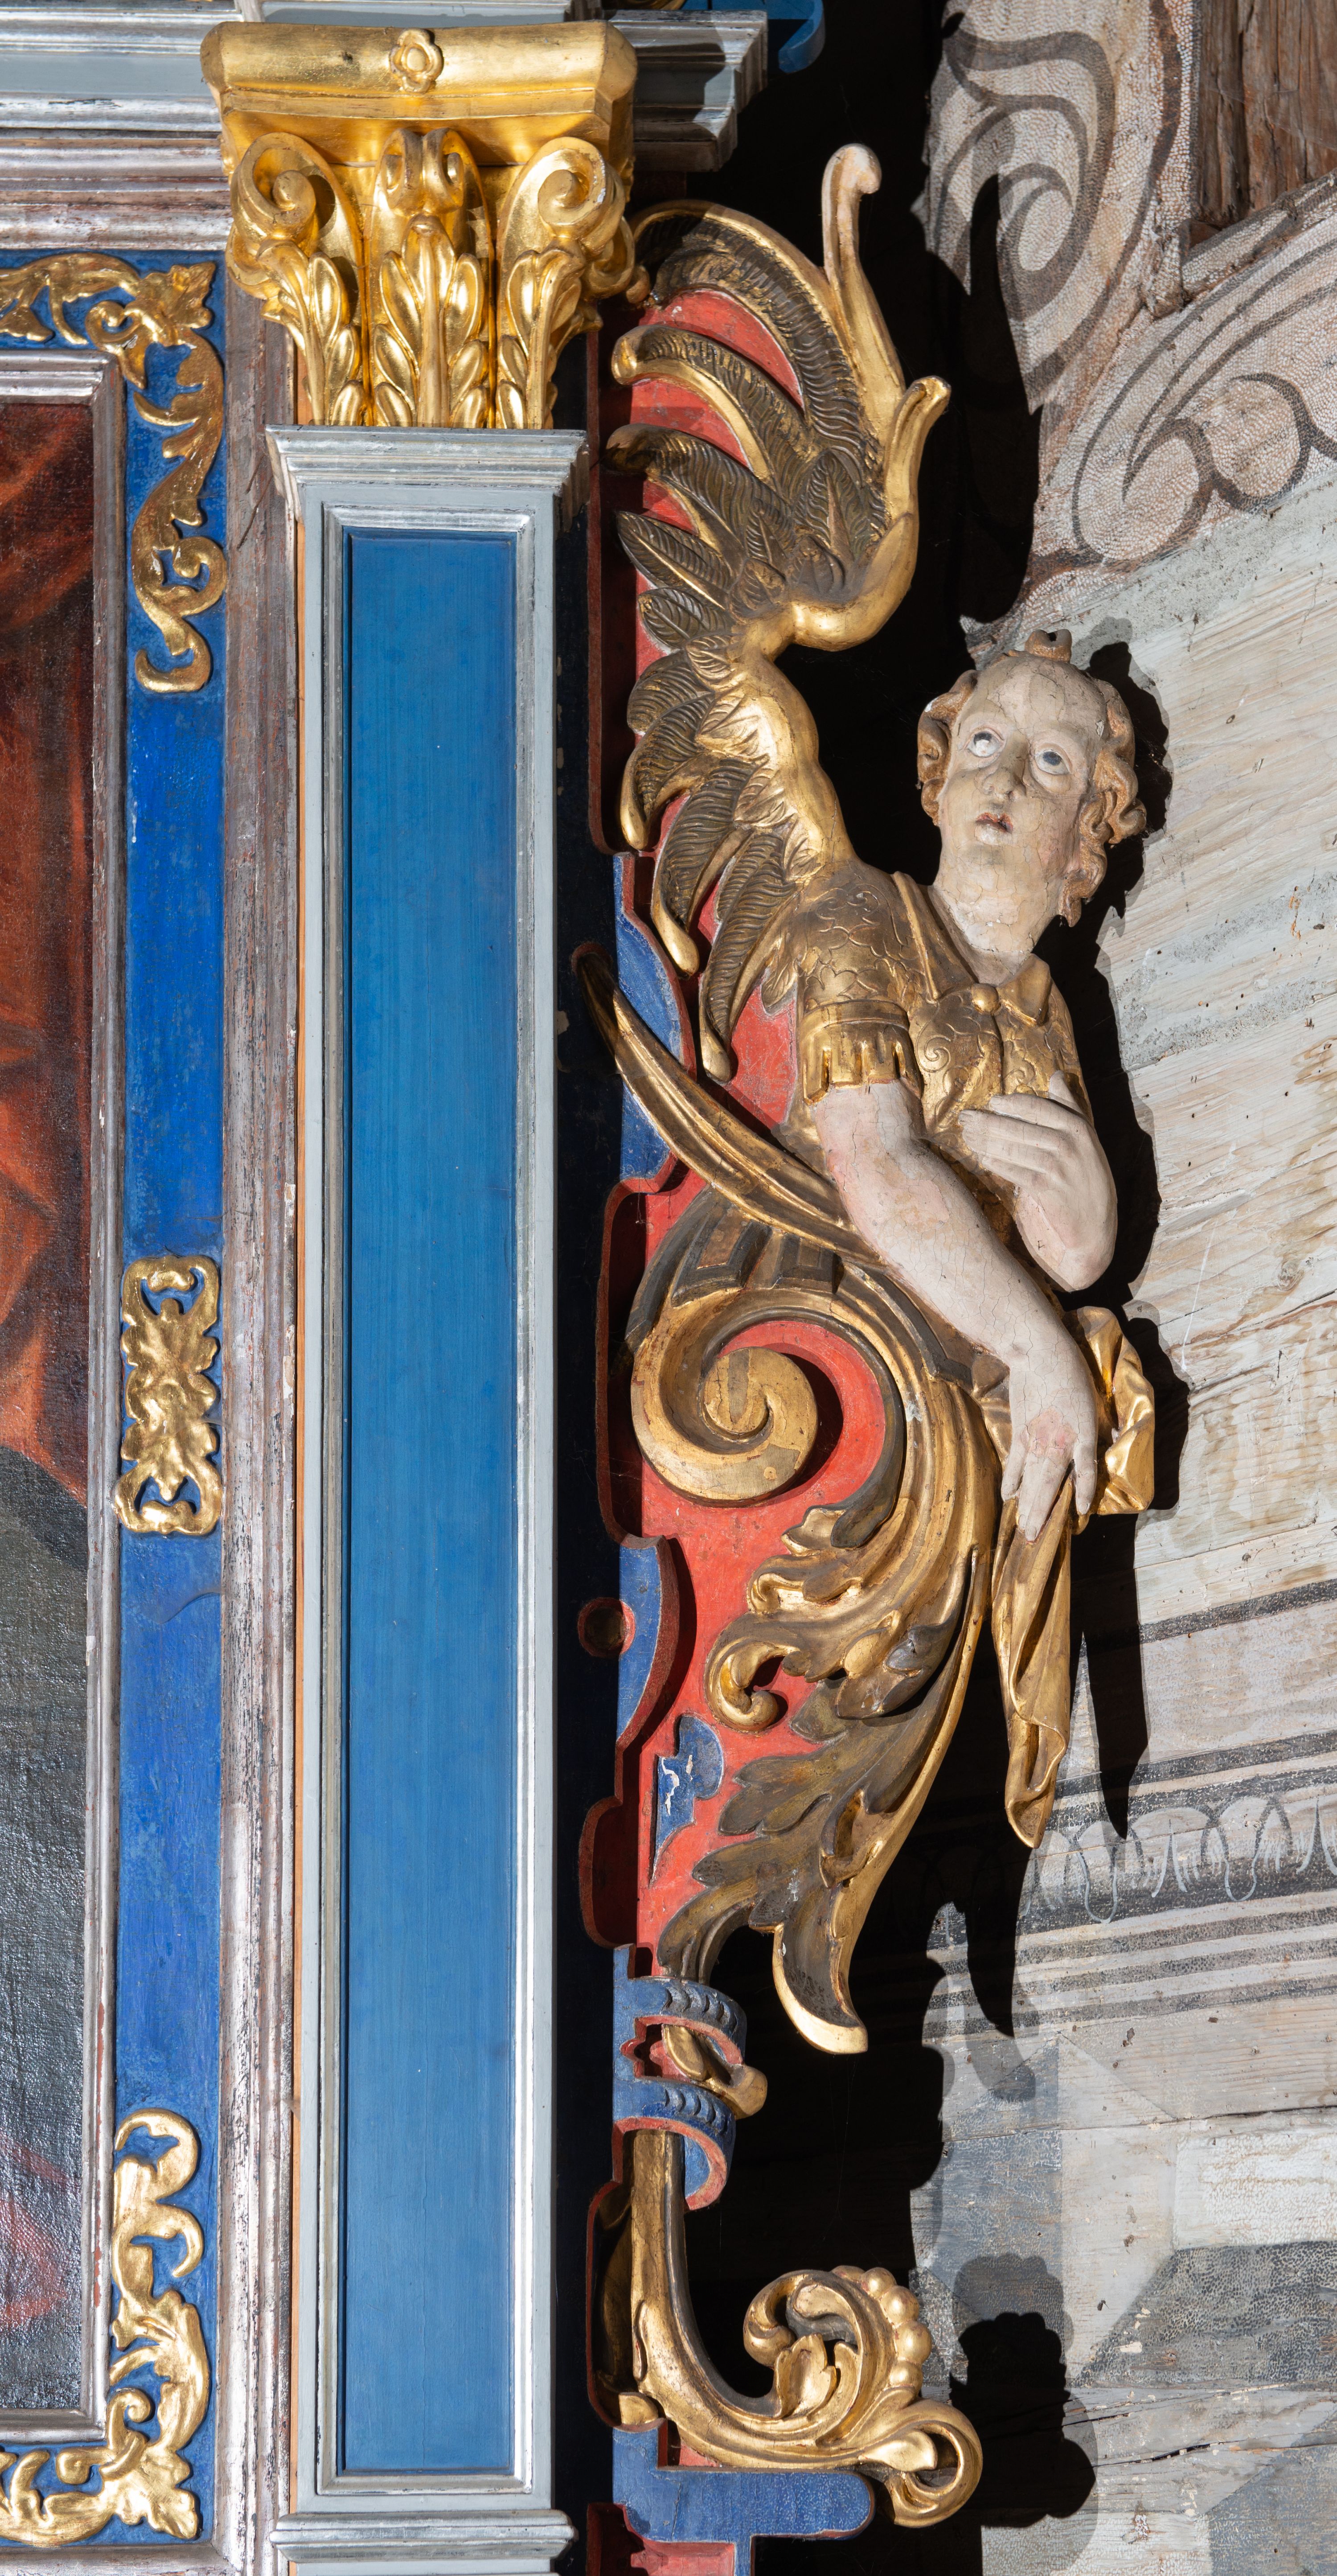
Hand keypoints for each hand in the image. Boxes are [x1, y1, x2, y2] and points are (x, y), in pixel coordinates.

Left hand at [958, 1073, 1115, 1290]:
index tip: (991, 1102)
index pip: (1039, 1108)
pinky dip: (996, 1164)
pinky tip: (982, 1159)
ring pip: (1014, 1149)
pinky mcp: (1048, 1190)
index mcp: (1079, 1128)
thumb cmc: (1087, 1178)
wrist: (1095, 1225)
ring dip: (986, 1141)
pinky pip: (1015, 1172)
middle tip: (965, 1118)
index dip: (1012, 1104)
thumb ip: (1070, 1107)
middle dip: (989, 1122)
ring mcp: (1059, 1168)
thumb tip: (1055, 1075)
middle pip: (1021, 1128)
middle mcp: (1070, 1145)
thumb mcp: (1086, 1140)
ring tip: (967, 1136)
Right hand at [1000, 1317, 1098, 1541]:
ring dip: (1026, 1507)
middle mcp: (1057, 1445)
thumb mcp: (1095, 1401)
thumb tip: (1111, 1444)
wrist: (1038, 1353)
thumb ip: (1102, 1428)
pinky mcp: (1019, 1433)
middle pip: (1049, 1488)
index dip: (1082, 1496)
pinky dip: (1012, 1482)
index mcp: (1081, 1437)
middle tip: (1034, 1540)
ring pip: (1030, 1482)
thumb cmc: (1072, 1373)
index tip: (1078, 1515)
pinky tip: (1009, 1497)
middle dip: (1042, 1515)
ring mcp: (1034, 1441)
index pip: (1083, 1475)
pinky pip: (1015, 1465)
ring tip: (1023, 1529)